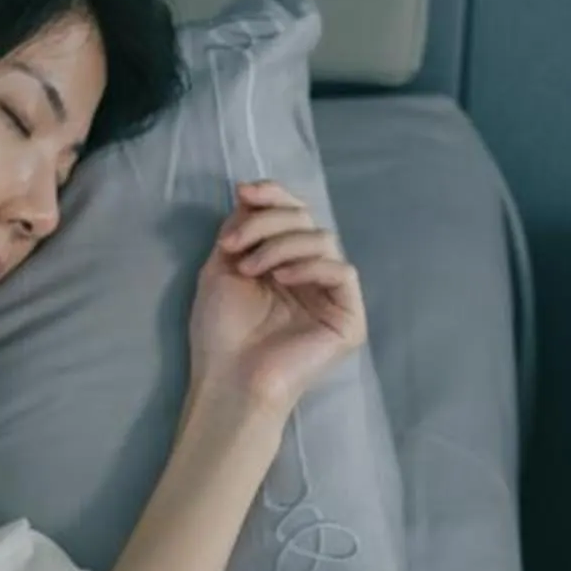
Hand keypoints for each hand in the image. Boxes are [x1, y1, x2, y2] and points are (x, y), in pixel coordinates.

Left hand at [187, 180, 368, 412]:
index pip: (292, 213)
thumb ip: (241, 228)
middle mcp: (311, 273)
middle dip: (268, 221)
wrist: (229, 379)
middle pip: (306, 220)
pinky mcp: (349, 318)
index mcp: (284, 261)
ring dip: (280, 245)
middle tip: (234, 244)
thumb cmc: (220, 332)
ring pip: (323, 239)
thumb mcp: (223, 266)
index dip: (273, 194)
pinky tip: (282, 279)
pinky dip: (310, 265)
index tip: (244, 192)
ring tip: (250, 269)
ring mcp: (333, 295)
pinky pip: (342, 271)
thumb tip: (251, 191)